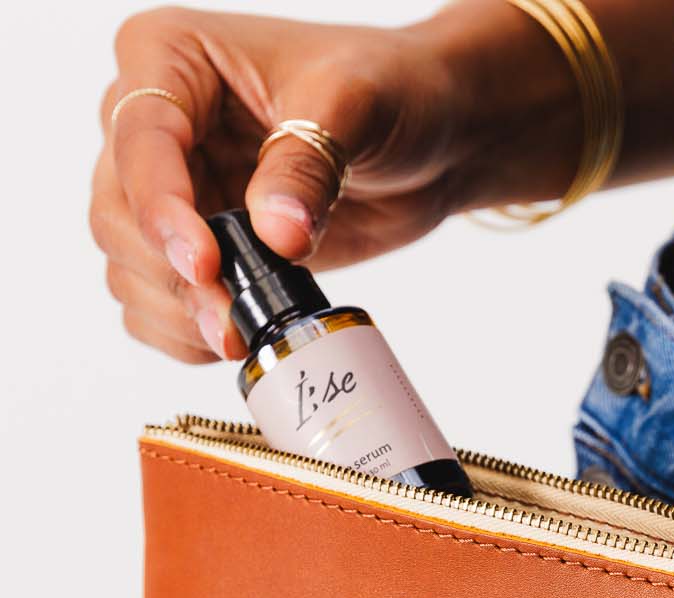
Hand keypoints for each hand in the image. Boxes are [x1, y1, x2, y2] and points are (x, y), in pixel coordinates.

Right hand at [90, 4, 577, 361]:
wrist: (428, 140)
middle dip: (170, 274)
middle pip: (118, 211)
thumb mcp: (355, 106)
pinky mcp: (200, 243)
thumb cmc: (390, 92)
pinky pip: (156, 298)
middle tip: (229, 319)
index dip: (162, 210)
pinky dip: (181, 329)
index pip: (139, 139)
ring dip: (174, 311)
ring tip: (236, 334)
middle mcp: (153, 122)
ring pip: (128, 262)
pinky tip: (228, 338)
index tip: (205, 264)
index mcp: (171, 56)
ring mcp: (173, 188)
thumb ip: (308, 166)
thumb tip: (276, 235)